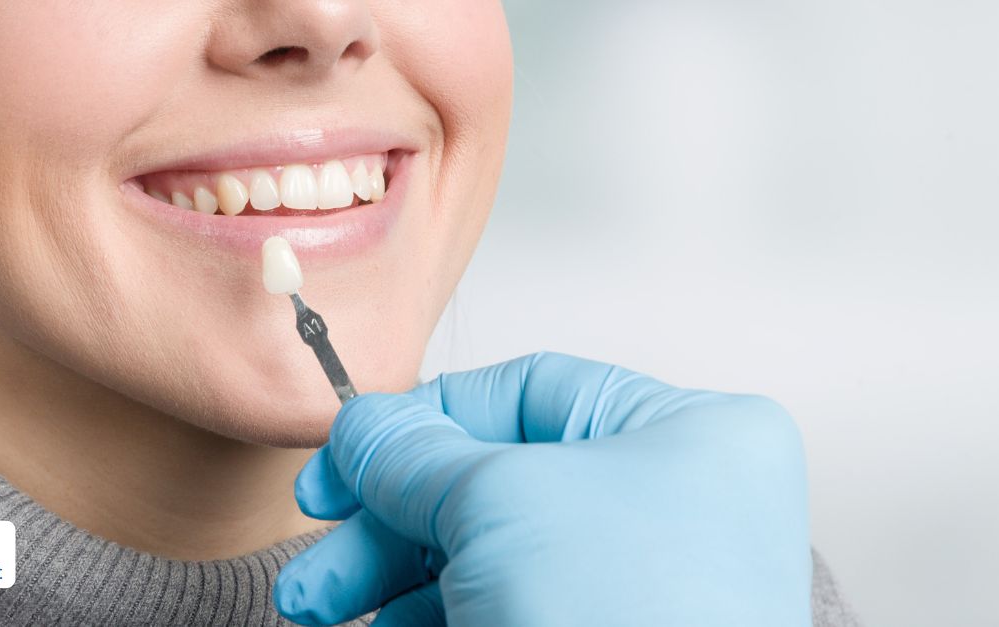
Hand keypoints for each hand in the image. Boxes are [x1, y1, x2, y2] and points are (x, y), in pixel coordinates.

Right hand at [273, 352, 811, 625]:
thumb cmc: (620, 613)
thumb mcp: (497, 504)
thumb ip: (414, 454)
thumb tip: (361, 425)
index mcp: (686, 434)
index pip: (525, 392)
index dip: (420, 419)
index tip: (342, 458)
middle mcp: (671, 501)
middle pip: (491, 479)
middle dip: (384, 521)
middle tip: (313, 552)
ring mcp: (639, 579)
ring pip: (487, 552)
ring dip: (388, 577)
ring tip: (313, 609)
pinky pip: (505, 606)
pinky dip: (432, 617)